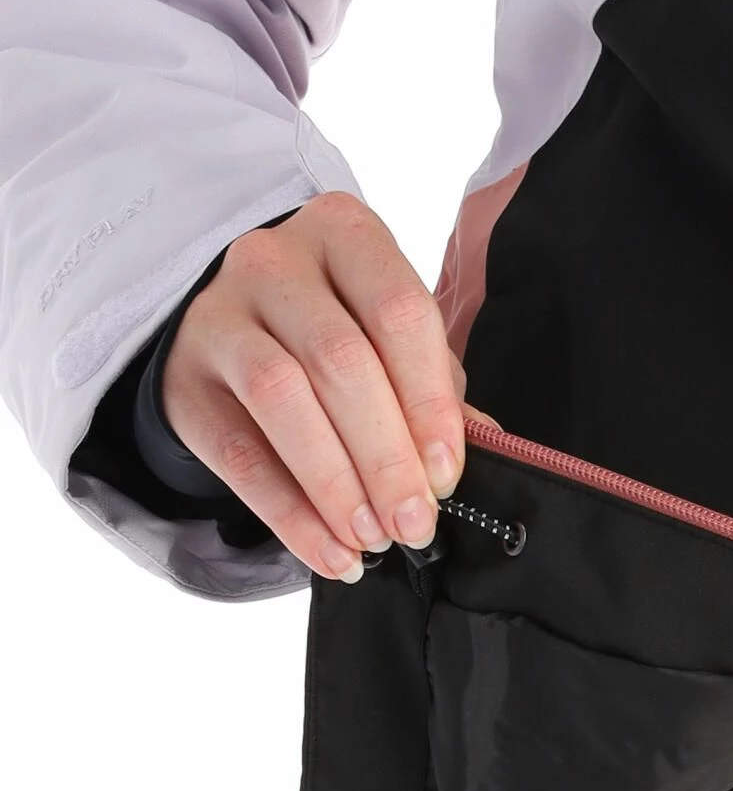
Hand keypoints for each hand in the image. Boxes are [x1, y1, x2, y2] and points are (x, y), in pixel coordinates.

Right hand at [160, 190, 466, 581]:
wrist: (230, 324)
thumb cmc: (338, 329)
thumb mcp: (392, 339)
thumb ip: (435, 385)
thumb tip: (491, 450)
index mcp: (347, 237)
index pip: (399, 312)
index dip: (428, 401)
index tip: (446, 474)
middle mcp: (274, 261)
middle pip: (340, 360)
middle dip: (386, 456)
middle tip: (414, 523)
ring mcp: (218, 313)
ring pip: (281, 397)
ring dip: (336, 482)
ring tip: (373, 539)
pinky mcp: (183, 380)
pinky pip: (236, 452)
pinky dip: (289, 513)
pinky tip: (331, 554)